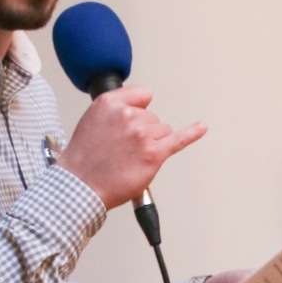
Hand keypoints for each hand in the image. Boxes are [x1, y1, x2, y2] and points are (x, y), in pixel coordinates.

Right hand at [59, 86, 205, 209]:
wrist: (80, 186)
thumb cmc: (84, 159)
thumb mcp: (92, 119)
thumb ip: (116, 109)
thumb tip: (139, 107)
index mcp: (110, 103)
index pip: (142, 96)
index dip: (138, 111)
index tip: (130, 123)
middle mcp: (128, 115)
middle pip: (153, 118)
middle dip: (142, 134)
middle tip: (121, 150)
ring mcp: (143, 134)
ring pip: (162, 132)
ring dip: (151, 145)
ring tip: (130, 158)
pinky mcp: (154, 154)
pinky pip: (179, 140)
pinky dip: (192, 134)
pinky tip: (201, 128)